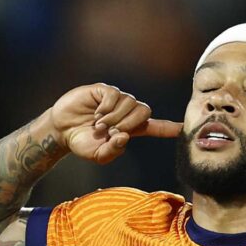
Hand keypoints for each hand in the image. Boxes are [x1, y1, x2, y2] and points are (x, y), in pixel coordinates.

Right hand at [49, 83, 181, 163]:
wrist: (61, 131)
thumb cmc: (82, 143)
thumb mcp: (98, 154)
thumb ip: (114, 150)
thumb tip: (125, 136)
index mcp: (130, 129)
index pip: (155, 126)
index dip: (169, 127)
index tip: (184, 128)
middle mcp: (126, 112)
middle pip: (144, 111)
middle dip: (130, 123)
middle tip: (112, 132)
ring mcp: (115, 100)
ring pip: (129, 103)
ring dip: (114, 117)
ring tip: (99, 126)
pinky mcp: (103, 91)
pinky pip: (114, 95)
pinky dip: (107, 107)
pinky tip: (97, 114)